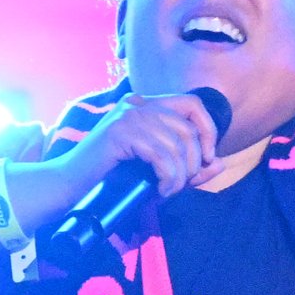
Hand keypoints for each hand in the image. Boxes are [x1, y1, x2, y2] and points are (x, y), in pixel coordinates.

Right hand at [18, 91, 232, 231]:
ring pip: (177, 145)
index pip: (192, 103)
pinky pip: (161, 156)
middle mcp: (137, 103)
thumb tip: (221, 164)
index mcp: (146, 104)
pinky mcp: (119, 132)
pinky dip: (167, 178)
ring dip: (180, 175)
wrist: (72, 185)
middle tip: (182, 183)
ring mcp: (127, 115)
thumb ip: (190, 167)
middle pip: (188, 128)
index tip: (209, 157)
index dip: (208, 130)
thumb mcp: (158, 171)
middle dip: (194, 162)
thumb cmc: (114, 178)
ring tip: (168, 191)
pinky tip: (160, 190)